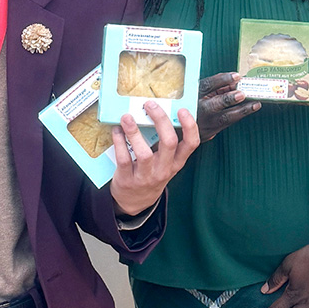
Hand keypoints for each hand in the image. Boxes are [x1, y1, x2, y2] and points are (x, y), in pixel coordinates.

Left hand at [109, 101, 198, 216]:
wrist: (135, 202)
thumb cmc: (151, 175)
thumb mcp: (164, 163)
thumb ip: (164, 143)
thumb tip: (158, 113)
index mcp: (176, 163)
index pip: (191, 144)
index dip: (190, 126)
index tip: (182, 110)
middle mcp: (164, 170)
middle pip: (169, 142)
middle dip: (160, 120)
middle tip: (150, 105)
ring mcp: (146, 176)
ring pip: (144, 153)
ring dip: (134, 132)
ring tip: (127, 116)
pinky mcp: (127, 179)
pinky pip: (123, 159)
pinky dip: (119, 142)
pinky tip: (117, 130)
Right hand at [197, 72, 259, 141]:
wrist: (179, 127)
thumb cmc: (191, 104)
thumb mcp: (199, 91)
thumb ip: (216, 85)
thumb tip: (235, 80)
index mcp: (193, 95)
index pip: (207, 85)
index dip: (222, 80)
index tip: (236, 76)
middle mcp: (198, 109)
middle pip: (214, 104)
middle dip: (229, 99)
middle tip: (242, 94)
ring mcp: (204, 123)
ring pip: (225, 118)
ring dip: (242, 111)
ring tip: (255, 105)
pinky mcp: (209, 133)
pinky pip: (226, 124)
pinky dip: (238, 116)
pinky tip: (249, 110)